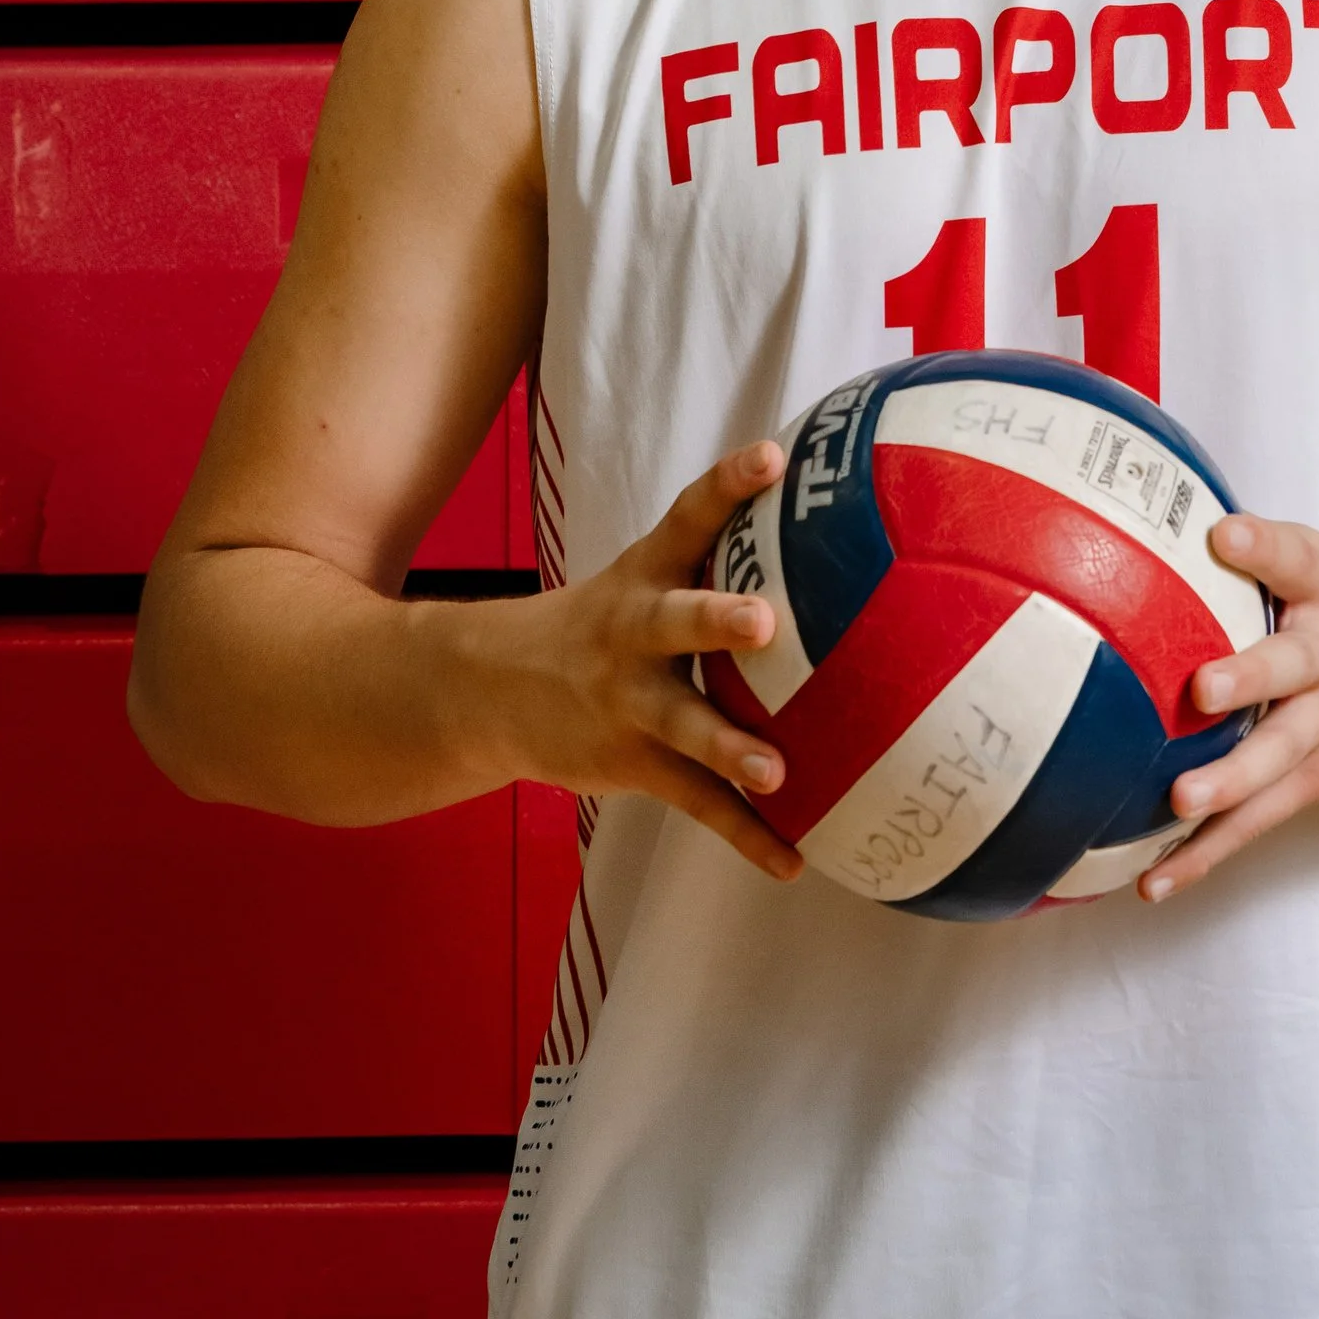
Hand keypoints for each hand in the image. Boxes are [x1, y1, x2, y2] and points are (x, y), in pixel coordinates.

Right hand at [508, 442, 802, 882]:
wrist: (486, 689)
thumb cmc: (602, 624)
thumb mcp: (640, 576)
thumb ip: (716, 556)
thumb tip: (831, 524)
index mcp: (644, 575)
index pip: (688, 518)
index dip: (727, 486)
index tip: (771, 458)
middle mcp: (634, 633)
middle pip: (674, 621)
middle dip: (716, 621)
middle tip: (764, 622)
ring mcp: (630, 703)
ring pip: (684, 724)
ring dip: (729, 747)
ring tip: (776, 771)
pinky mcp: (633, 762)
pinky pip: (697, 803)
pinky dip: (746, 835)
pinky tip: (794, 859)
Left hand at [1142, 514, 1318, 899]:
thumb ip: (1263, 561)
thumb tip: (1151, 538)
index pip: (1300, 558)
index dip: (1263, 546)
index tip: (1226, 535)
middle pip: (1292, 666)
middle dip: (1248, 679)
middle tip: (1203, 688)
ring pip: (1279, 756)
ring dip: (1231, 782)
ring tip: (1183, 800)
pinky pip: (1263, 817)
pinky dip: (1210, 851)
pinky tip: (1158, 878)